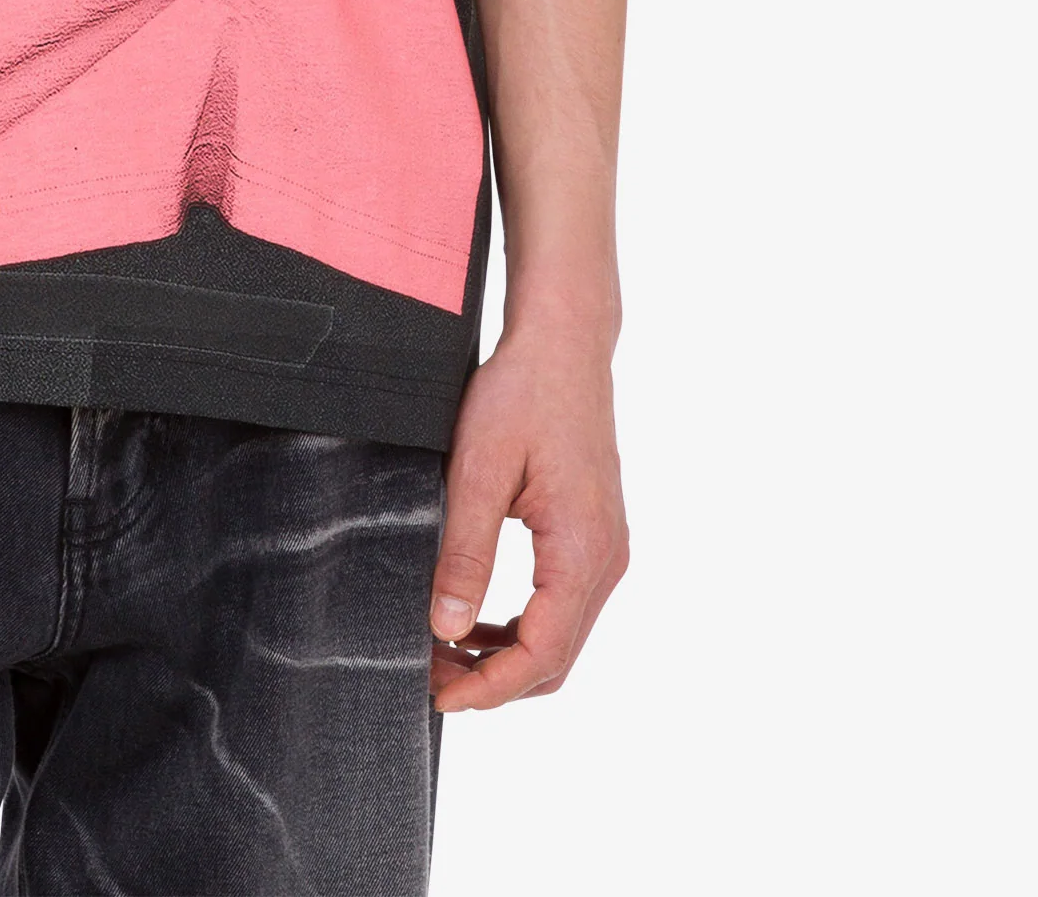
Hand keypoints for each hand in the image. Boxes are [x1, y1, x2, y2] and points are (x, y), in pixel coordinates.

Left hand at [428, 321, 627, 711]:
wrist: (563, 343)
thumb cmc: (522, 394)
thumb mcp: (480, 469)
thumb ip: (466, 552)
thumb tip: (447, 627)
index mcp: (583, 550)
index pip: (542, 655)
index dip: (488, 688)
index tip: (437, 694)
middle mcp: (607, 559)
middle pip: (556, 658)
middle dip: (493, 681)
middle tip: (430, 674)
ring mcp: (606, 550)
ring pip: (561, 637)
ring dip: (506, 657)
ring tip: (444, 649)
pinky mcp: (595, 537)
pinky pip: (563, 605)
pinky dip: (522, 626)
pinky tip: (476, 617)